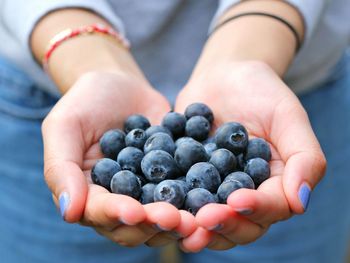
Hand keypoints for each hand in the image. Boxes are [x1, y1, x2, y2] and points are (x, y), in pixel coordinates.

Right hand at [42, 71, 195, 246]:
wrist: (120, 85)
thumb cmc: (85, 103)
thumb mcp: (64, 127)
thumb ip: (61, 169)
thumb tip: (69, 212)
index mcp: (90, 194)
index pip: (100, 213)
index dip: (116, 215)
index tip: (134, 212)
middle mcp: (121, 200)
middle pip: (137, 225)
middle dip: (154, 223)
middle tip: (174, 218)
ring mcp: (150, 191)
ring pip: (165, 215)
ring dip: (182, 219)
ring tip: (199, 216)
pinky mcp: (175, 176)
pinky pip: (188, 190)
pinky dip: (201, 196)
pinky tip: (216, 196)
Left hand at [175, 61, 325, 251]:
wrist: (224, 76)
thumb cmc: (261, 92)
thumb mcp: (288, 116)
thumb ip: (304, 157)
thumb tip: (300, 202)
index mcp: (275, 185)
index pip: (272, 207)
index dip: (257, 208)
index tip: (237, 200)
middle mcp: (244, 194)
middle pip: (238, 224)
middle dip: (223, 224)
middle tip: (204, 219)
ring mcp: (213, 190)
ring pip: (207, 219)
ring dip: (194, 226)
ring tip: (179, 224)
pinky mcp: (187, 179)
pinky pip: (179, 195)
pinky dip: (170, 202)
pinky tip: (156, 203)